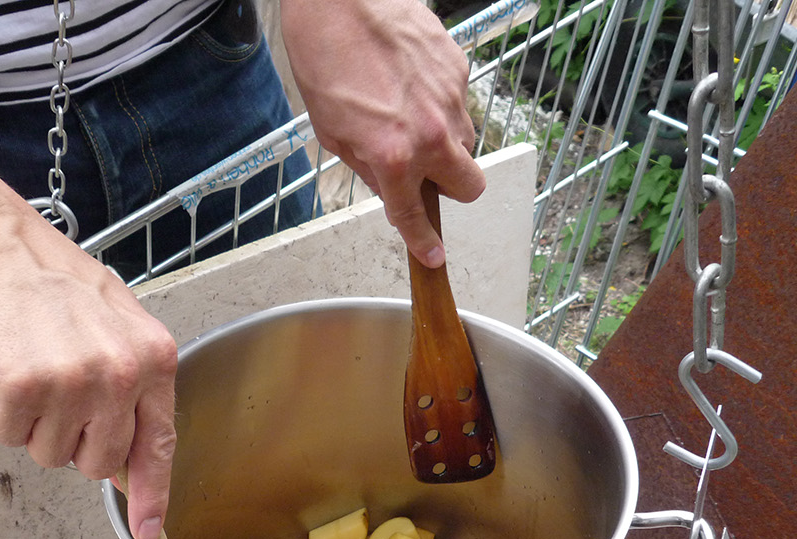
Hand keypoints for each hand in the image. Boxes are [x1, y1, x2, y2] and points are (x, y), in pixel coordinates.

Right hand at [0, 0, 178, 538]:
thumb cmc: (54, 286)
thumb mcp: (117, 329)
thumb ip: (133, 393)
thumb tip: (127, 466)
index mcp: (153, 360)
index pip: (157, 444)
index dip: (150, 494)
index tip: (146, 529)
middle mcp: (119, 375)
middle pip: (97, 462)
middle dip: (74, 442)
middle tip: (57, 392)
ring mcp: (71, 383)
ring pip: (50, 455)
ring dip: (34, 425)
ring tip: (31, 369)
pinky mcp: (20, 388)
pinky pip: (8, 437)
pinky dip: (0, 413)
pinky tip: (4, 368)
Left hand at [280, 0, 485, 267]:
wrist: (340, 2)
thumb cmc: (326, 60)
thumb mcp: (333, 135)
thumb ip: (369, 169)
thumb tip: (389, 189)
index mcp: (393, 158)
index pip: (416, 216)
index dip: (424, 242)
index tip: (433, 255)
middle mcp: (430, 134)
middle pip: (470, 187)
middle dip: (453, 189)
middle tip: (428, 175)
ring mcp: (450, 100)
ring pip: (465, 142)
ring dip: (444, 141)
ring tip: (407, 114)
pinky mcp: (458, 69)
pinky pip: (459, 102)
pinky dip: (440, 102)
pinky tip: (410, 83)